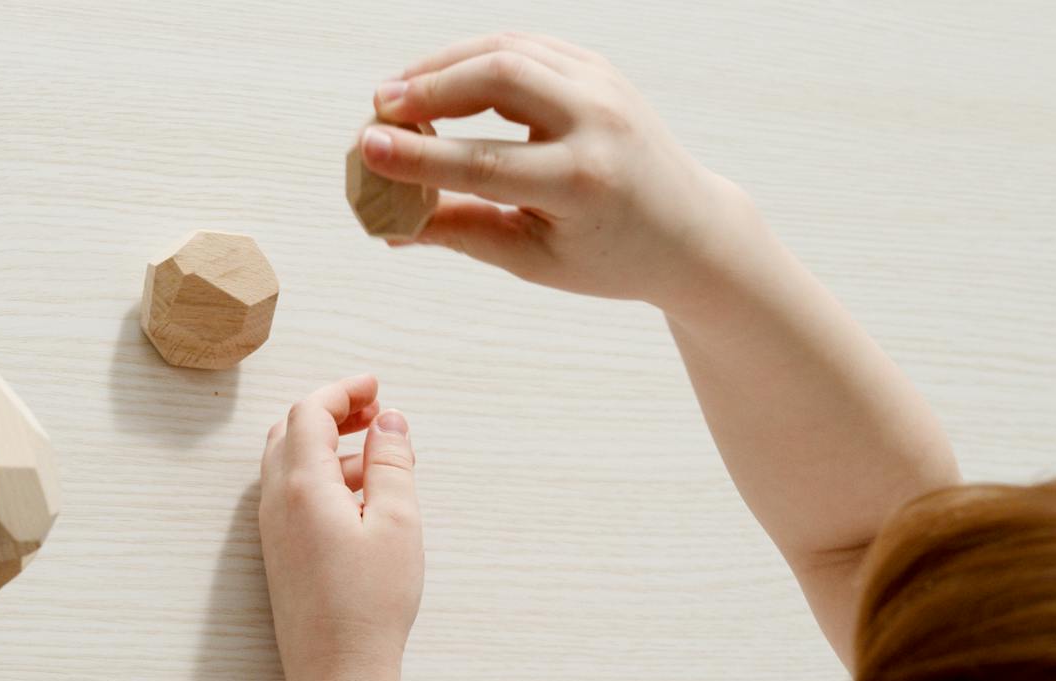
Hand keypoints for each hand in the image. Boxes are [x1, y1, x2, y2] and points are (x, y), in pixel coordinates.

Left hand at [260, 374, 422, 680]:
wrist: (337, 674)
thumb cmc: (371, 603)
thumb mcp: (398, 523)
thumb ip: (391, 463)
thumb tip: (388, 422)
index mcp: (302, 485)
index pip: (310, 413)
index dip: (344, 392)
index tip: (377, 388)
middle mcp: (276, 502)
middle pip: (291, 432)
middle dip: (333, 414)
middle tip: (376, 415)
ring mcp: (273, 530)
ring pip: (290, 464)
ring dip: (330, 447)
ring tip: (382, 459)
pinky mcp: (280, 554)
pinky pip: (293, 496)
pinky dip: (323, 478)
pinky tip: (362, 499)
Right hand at [358, 32, 756, 312]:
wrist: (688, 229)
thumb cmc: (608, 255)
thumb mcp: (534, 260)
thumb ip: (462, 233)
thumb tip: (390, 224)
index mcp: (583, 183)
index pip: (487, 163)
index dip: (420, 155)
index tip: (366, 147)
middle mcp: (598, 122)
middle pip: (500, 78)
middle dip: (430, 88)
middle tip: (377, 107)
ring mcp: (603, 85)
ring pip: (509, 49)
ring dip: (444, 65)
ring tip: (396, 94)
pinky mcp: (597, 66)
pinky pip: (525, 46)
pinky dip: (474, 58)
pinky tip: (438, 81)